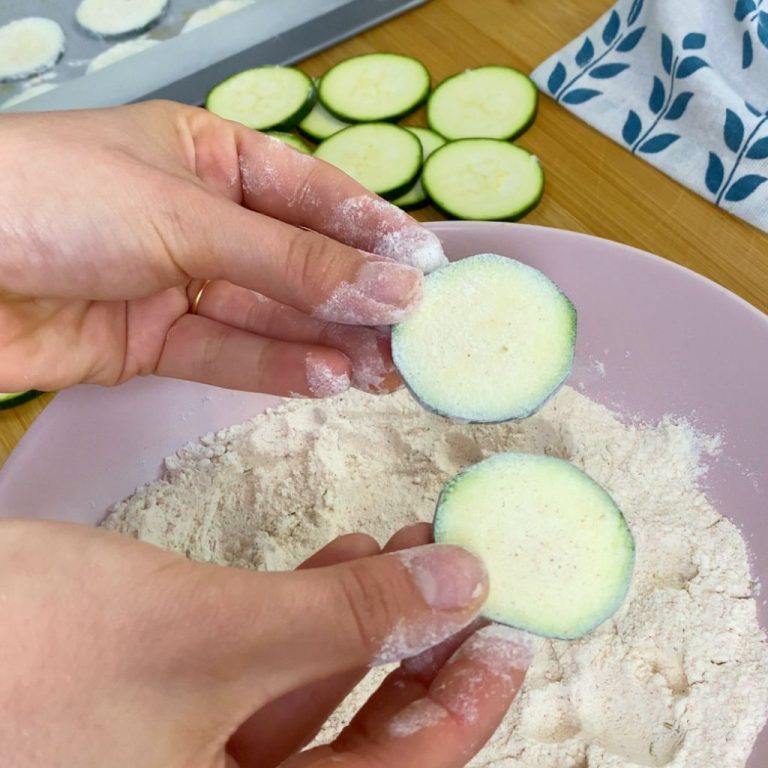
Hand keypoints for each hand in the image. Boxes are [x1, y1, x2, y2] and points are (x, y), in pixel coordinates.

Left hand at [0, 102, 446, 396]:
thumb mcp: (187, 217)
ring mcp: (177, 284)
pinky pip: (229, 356)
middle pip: (299, 265)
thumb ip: (291, 261)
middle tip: (414, 338)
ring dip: (328, 344)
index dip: (373, 232)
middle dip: (357, 301)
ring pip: (270, 319)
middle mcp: (200, 221)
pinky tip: (328, 379)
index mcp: (210, 158)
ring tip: (384, 371)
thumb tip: (390, 287)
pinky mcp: (151, 343)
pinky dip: (277, 370)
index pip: (314, 195)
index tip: (427, 269)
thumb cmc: (46, 198)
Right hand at [0, 521, 529, 767]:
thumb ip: (348, 618)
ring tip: (408, 553)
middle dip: (417, 650)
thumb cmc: (34, 655)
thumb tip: (461, 586)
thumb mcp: (213, 635)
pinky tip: (339, 561)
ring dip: (362, 620)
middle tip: (463, 585)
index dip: (464, 704)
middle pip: (360, 738)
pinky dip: (305, 616)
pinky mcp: (160, 710)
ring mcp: (184, 760)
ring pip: (312, 695)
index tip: (509, 637)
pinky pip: (260, 671)